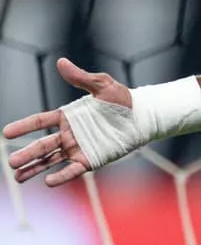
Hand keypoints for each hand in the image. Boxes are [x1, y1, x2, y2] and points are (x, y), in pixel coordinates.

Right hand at [3, 58, 131, 186]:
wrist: (143, 116)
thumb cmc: (123, 100)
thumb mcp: (102, 85)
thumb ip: (81, 78)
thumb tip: (61, 62)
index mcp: (68, 116)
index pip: (40, 122)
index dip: (23, 126)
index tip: (6, 133)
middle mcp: (69, 134)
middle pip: (42, 145)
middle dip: (26, 154)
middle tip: (10, 161)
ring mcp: (78, 148)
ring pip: (51, 160)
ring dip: (34, 168)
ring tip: (18, 176)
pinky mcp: (91, 160)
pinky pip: (72, 170)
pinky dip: (61, 176)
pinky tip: (47, 182)